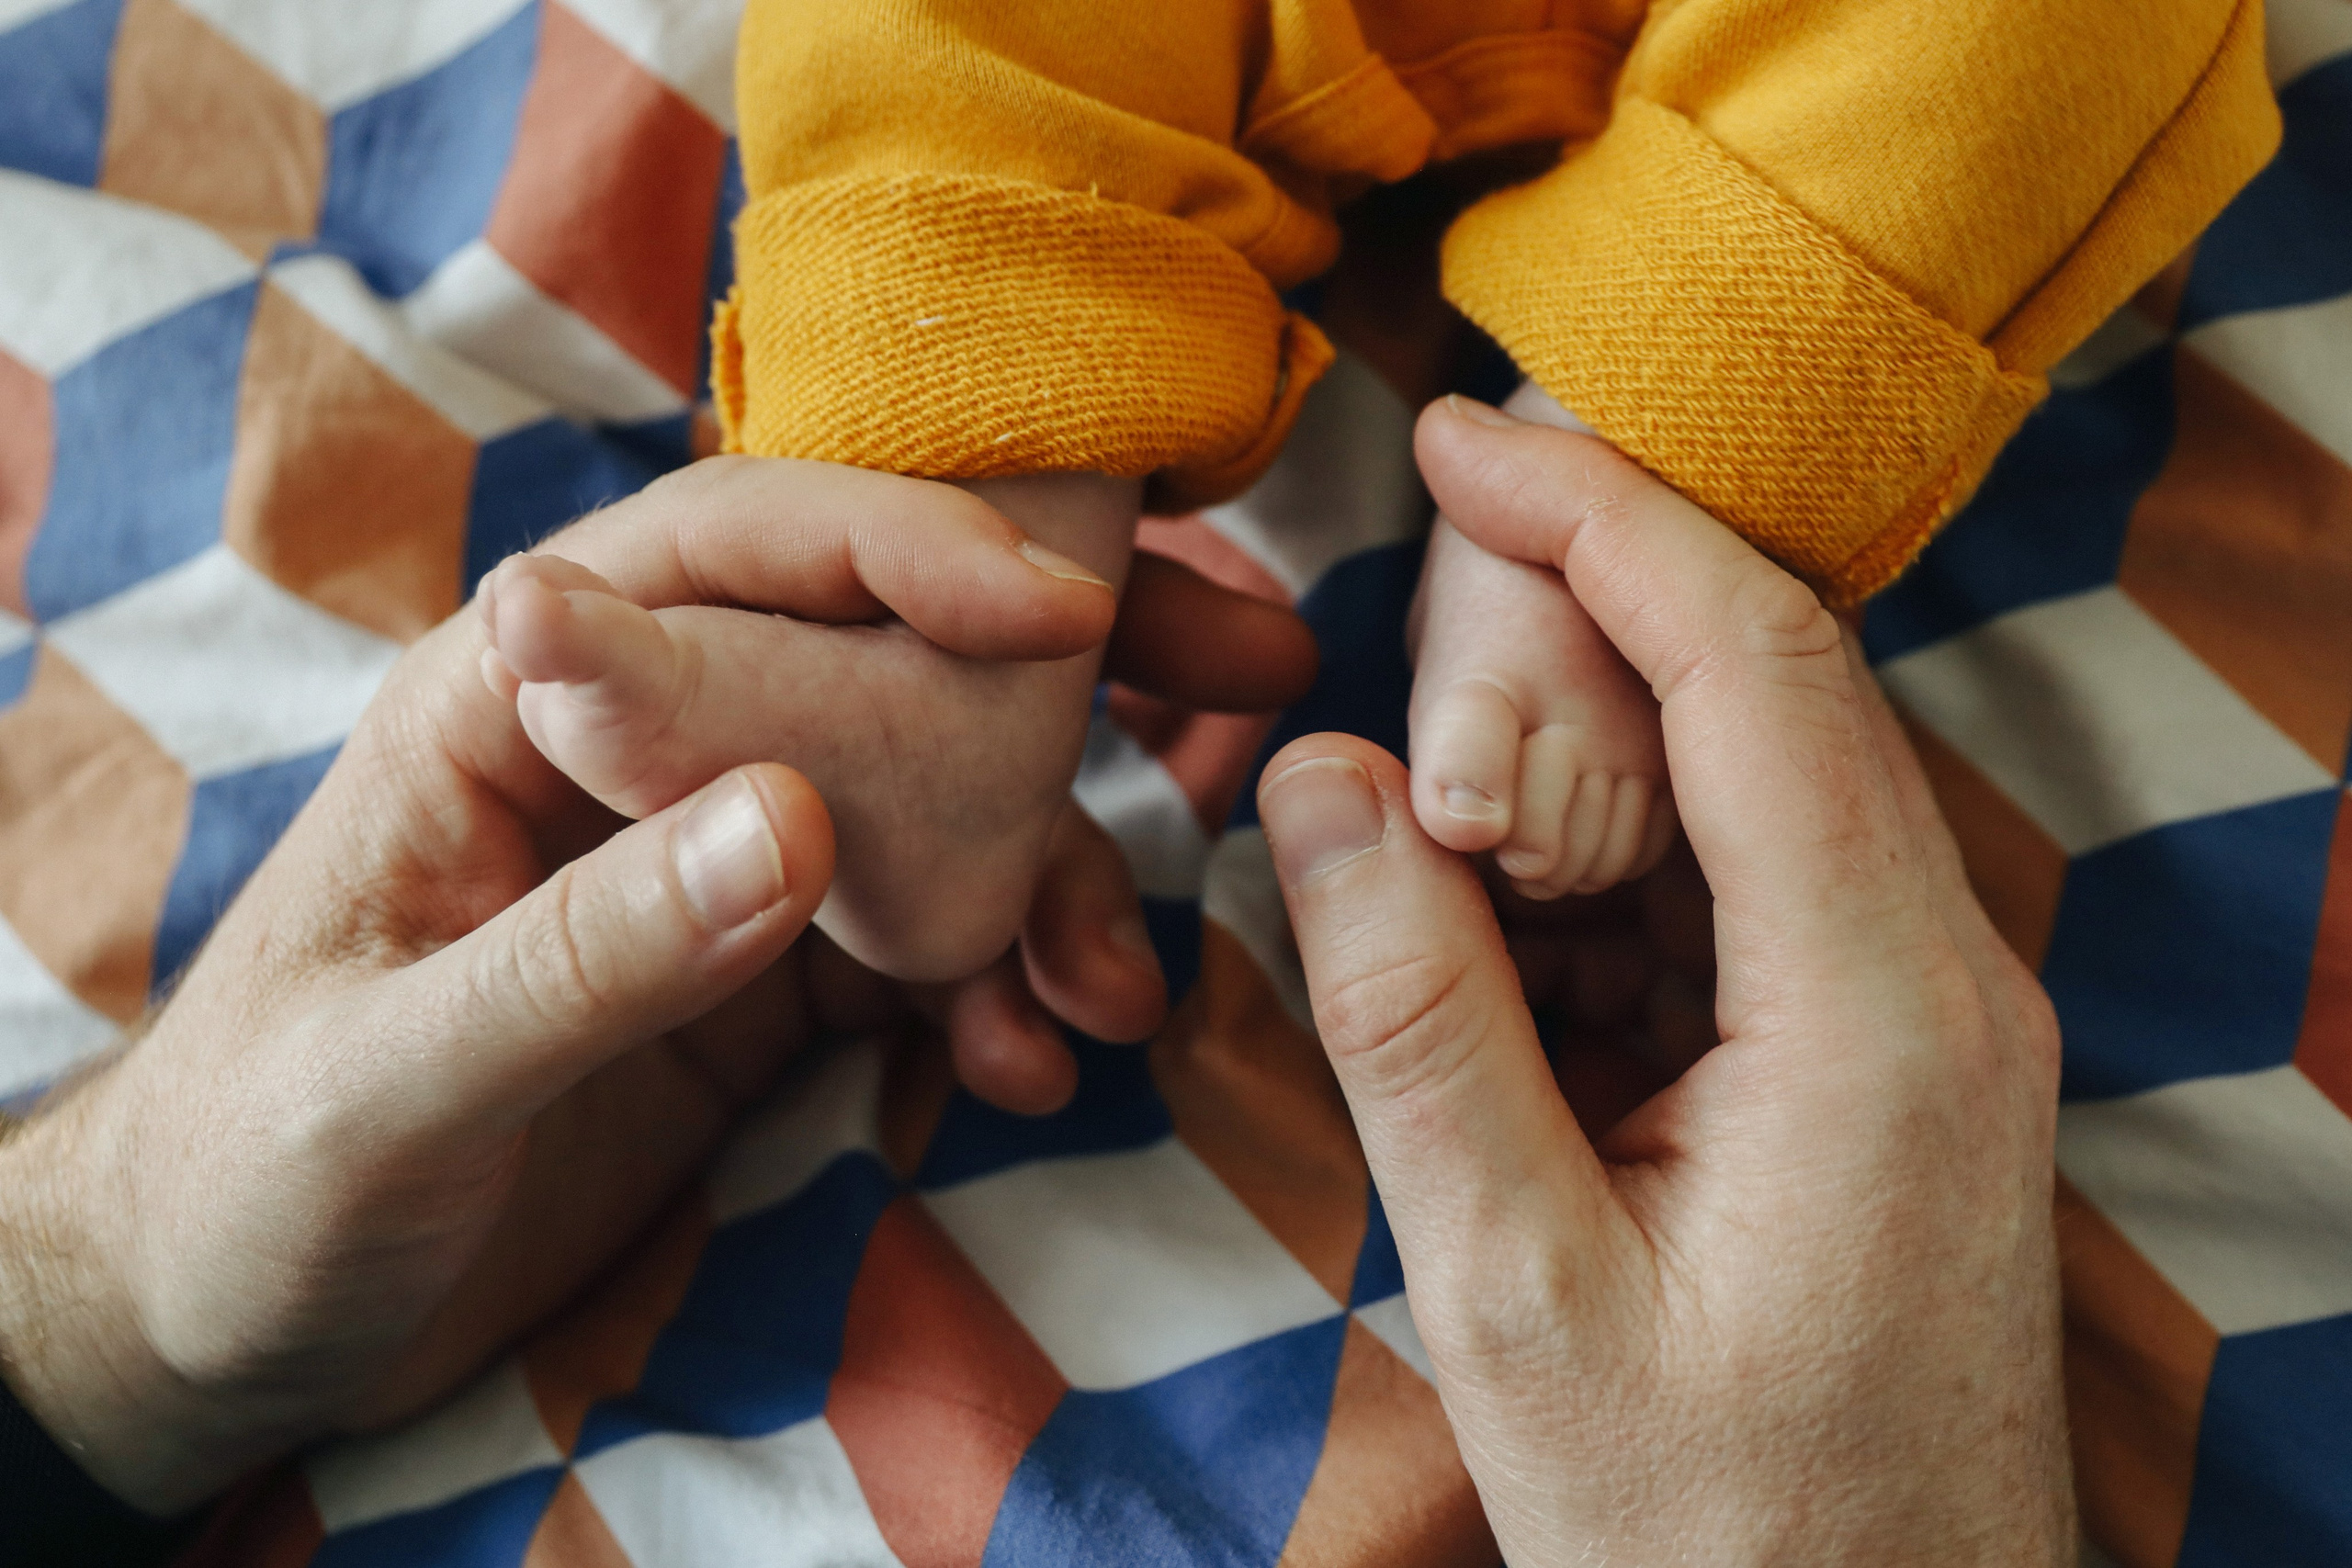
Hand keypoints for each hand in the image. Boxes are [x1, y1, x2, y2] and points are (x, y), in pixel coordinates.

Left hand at [0, 458, 1312, 1514]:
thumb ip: (584, 954)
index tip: (1057, 616)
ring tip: (1117, 991)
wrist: (231, 1318)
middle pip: (878, 638)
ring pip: (935, 797)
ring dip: (1056, 868)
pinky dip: (1004, 984)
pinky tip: (1036, 1062)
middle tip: (1251, 659)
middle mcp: (640, 750)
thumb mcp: (392, 1079)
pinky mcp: (763, 977)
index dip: (898, 550)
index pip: (725, 550)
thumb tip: (800, 819)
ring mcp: (713, 861)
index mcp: (511, 701)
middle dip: (1069, 655)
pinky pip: (929, 938)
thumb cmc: (256, 1168)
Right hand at [1254, 399, 2072, 1564]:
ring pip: (1744, 789)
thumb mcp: (1511, 1290)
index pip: (1759, 669)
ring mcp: (1921, 1020)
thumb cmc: (1707, 1529)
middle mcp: (1940, 981)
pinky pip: (1735, 897)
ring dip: (1576, 763)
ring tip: (1425, 820)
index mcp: (1879, 1017)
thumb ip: (1411, 1017)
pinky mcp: (1877, 1062)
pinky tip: (1498, 935)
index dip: (1606, 519)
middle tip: (1407, 609)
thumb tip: (1320, 779)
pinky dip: (1603, 877)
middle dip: (1577, 620)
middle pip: (1764, 695)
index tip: (1462, 440)